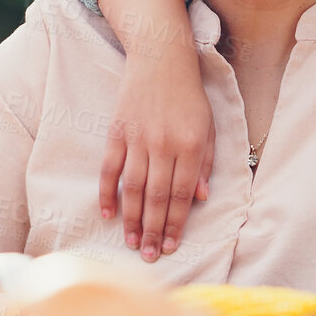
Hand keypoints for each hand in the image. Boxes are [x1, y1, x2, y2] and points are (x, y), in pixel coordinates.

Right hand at [101, 50, 214, 260]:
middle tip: (149, 256)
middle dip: (153, 230)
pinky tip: (107, 214)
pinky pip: (110, 169)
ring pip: (133, 188)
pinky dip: (107, 193)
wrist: (161, 59)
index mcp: (190, 146)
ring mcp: (137, 139)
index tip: (171, 246)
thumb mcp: (208, 127)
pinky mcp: (117, 133)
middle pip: (156, 197)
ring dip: (131, 219)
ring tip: (131, 244)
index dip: (175, 223)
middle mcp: (163, 146)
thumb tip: (199, 198)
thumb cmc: (190, 96)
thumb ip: (204, 163)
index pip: (181, 194)